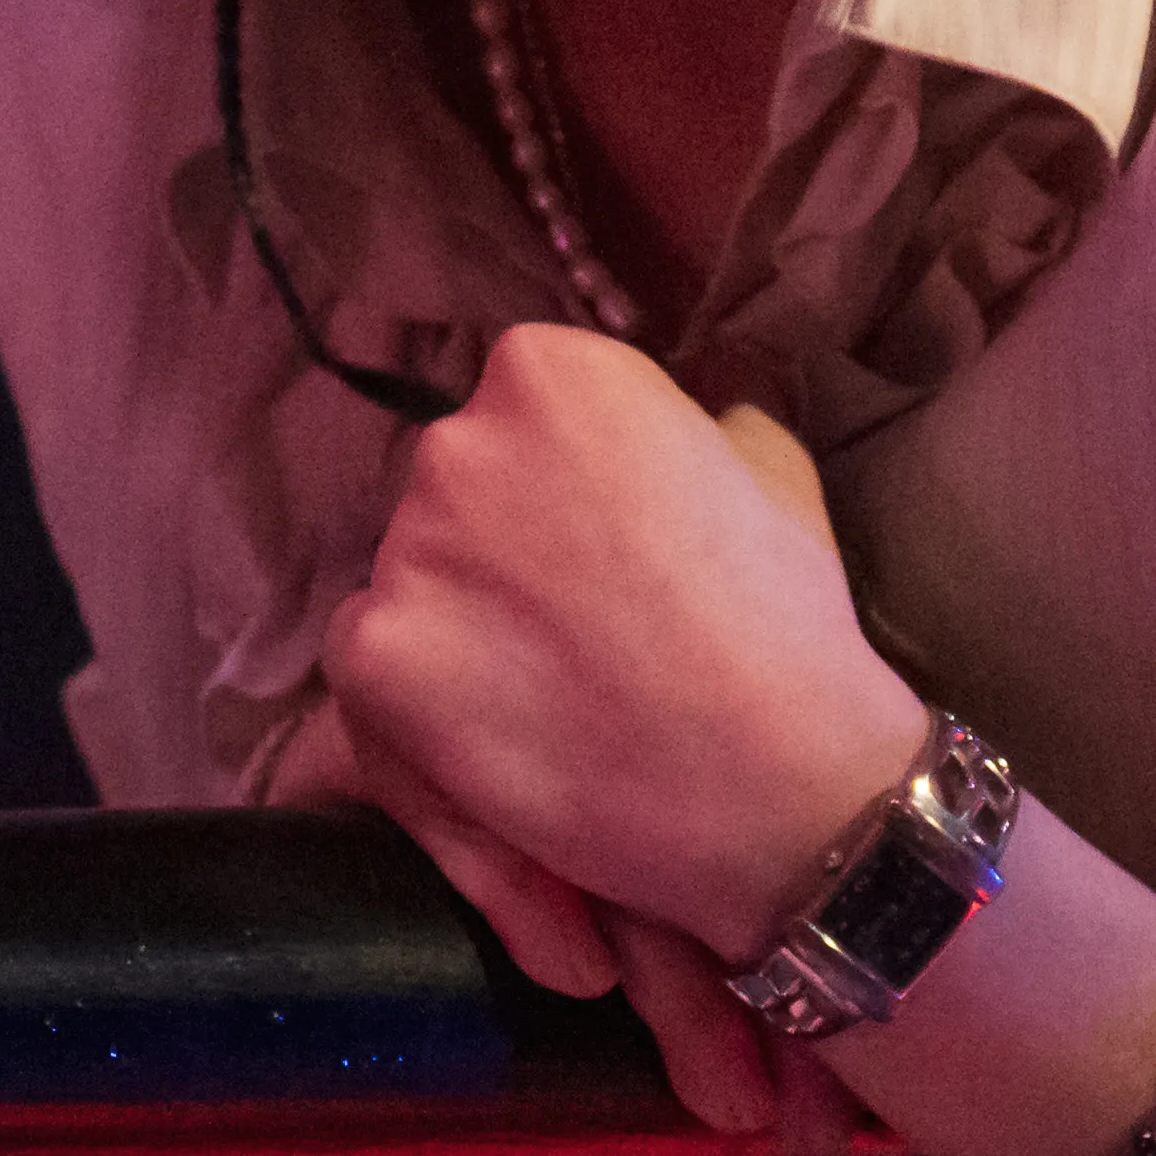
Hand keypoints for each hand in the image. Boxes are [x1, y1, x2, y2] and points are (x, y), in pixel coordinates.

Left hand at [315, 328, 930, 983]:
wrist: (774, 782)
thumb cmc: (786, 624)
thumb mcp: (771, 469)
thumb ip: (700, 425)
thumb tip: (691, 425)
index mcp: (548, 373)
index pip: (522, 409)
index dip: (568, 484)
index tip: (612, 543)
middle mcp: (458, 441)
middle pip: (458, 486)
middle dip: (504, 541)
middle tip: (584, 620)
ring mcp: (407, 549)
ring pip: (413, 572)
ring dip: (464, 615)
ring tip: (557, 686)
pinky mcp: (373, 654)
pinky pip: (369, 656)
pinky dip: (422, 693)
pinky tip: (507, 729)